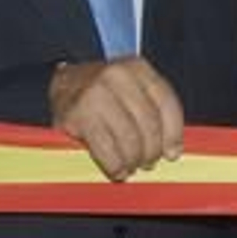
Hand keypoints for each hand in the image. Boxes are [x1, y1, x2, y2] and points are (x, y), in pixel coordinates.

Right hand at [50, 58, 183, 181]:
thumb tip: (172, 151)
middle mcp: (117, 76)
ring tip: (132, 166)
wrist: (62, 83)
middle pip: (149, 122)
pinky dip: (115, 164)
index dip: (173, 133)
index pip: (166, 102)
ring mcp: (95, 93)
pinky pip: (106, 148)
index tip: (173, 153)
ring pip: (129, 138)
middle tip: (148, 163)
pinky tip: (117, 170)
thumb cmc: (104, 92)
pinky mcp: (77, 114)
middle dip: (151, 150)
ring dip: (133, 159)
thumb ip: (154, 110)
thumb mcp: (132, 89)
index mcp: (137, 68)